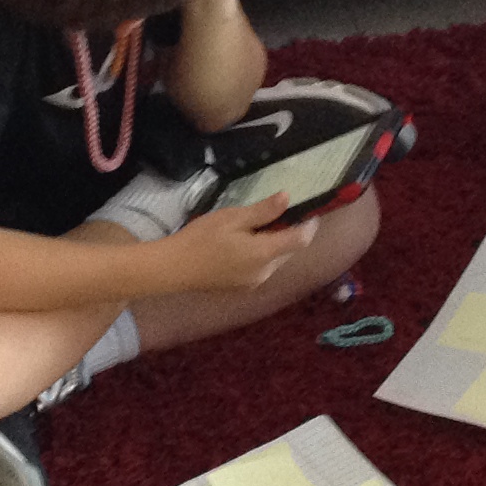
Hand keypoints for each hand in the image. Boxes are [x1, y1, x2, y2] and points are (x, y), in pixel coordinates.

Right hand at [167, 195, 317, 289]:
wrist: (174, 268)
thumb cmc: (202, 238)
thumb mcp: (232, 218)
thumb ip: (263, 211)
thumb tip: (288, 198)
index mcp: (264, 254)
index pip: (300, 240)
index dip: (309, 225)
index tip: (311, 211)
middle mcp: (265, 272)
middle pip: (288, 251)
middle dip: (290, 234)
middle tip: (282, 214)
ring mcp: (254, 283)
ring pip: (275, 261)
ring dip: (275, 245)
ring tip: (260, 227)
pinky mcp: (243, 287)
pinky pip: (262, 269)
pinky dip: (262, 255)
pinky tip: (245, 244)